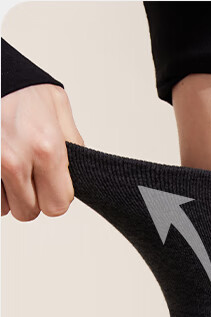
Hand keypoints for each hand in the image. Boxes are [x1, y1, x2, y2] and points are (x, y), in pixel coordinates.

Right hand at [1, 83, 84, 220]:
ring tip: (9, 164)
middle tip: (28, 173)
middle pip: (29, 212)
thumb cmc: (19, 85)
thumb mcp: (56, 105)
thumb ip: (72, 143)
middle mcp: (15, 159)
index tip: (51, 180)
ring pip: (4, 208)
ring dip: (8, 193)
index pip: (57, 205)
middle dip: (31, 198)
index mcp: (45, 147)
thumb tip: (78, 173)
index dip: (56, 195)